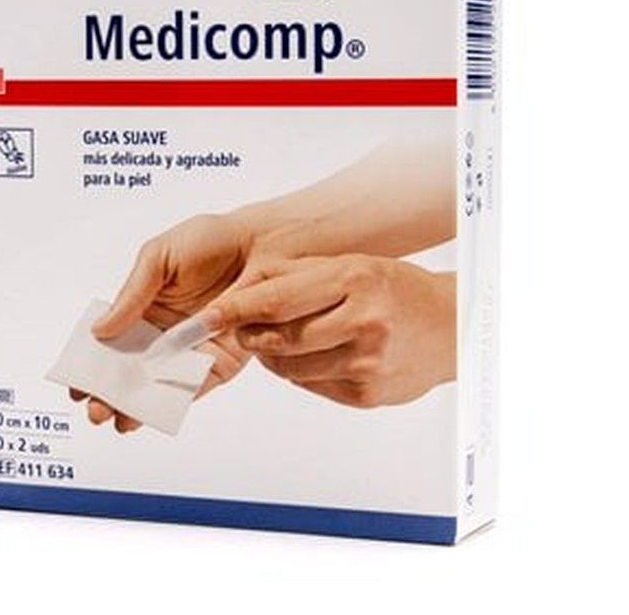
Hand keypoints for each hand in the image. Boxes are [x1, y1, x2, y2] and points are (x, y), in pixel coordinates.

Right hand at [71, 214, 255, 431]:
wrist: (261, 245)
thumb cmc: (210, 241)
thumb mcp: (158, 256)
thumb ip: (131, 294)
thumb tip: (99, 330)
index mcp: (143, 309)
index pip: (111, 342)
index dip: (92, 363)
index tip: (76, 382)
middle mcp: (162, 335)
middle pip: (129, 371)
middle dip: (109, 392)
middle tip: (94, 407)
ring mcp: (189, 352)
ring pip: (156, 387)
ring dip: (136, 406)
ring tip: (119, 417)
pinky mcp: (218, 364)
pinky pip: (192, 388)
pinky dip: (172, 403)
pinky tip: (152, 412)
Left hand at [204, 255, 455, 407]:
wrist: (452, 327)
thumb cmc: (397, 289)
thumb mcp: (352, 265)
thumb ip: (299, 275)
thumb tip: (245, 290)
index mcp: (355, 280)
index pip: (277, 299)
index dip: (236, 309)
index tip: (208, 315)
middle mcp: (362, 322)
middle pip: (279, 337)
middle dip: (250, 334)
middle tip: (242, 327)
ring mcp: (365, 363)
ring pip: (289, 366)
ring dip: (273, 355)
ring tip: (281, 339)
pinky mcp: (366, 394)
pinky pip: (311, 384)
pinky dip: (301, 370)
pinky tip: (316, 354)